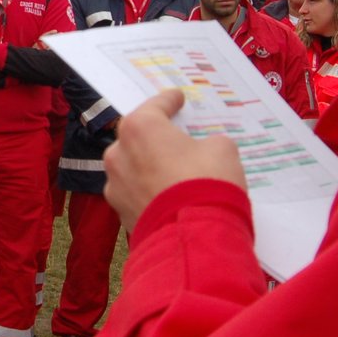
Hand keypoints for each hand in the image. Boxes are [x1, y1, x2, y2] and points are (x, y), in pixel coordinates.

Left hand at [103, 89, 246, 231]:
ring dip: (149, 167)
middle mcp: (118, 153)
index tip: (176, 98)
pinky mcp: (120, 212)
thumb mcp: (222, 149)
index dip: (169, 100)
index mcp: (140, 128)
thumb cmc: (206, 183)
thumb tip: (205, 150)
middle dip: (155, 138)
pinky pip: (136, 193)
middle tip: (175, 138)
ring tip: (172, 172)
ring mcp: (116, 185)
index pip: (155, 106)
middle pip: (137, 138)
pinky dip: (149, 192)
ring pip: (132, 167)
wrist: (194, 238)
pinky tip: (167, 196)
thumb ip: (208, 142)